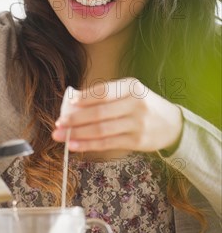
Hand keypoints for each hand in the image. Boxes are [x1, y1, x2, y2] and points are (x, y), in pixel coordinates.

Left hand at [52, 78, 183, 153]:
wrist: (173, 124)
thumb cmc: (144, 106)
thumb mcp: (130, 93)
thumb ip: (105, 96)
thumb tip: (73, 102)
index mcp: (131, 87)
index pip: (103, 92)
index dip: (84, 99)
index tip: (68, 104)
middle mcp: (135, 104)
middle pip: (99, 113)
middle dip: (75, 119)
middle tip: (58, 123)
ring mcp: (137, 124)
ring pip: (101, 130)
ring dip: (77, 134)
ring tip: (61, 136)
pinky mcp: (136, 141)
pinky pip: (107, 143)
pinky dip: (88, 145)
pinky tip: (74, 145)